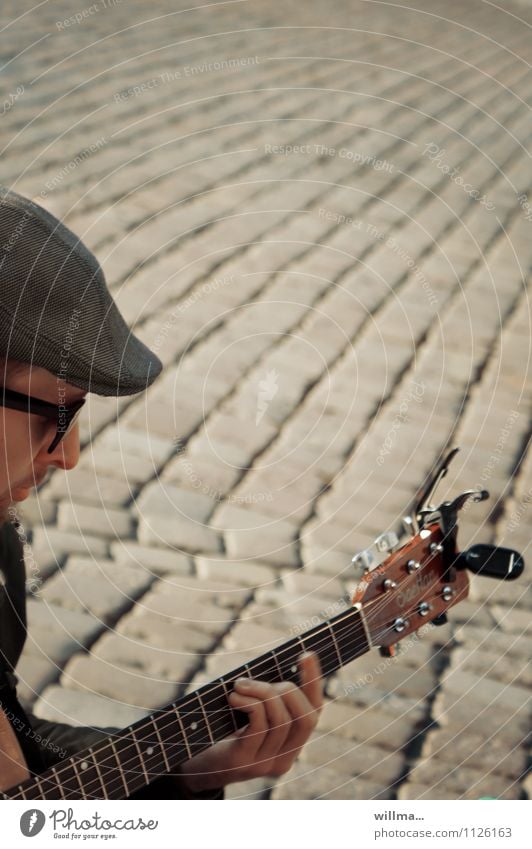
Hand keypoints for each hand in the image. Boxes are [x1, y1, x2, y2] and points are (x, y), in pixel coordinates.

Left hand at [178, 651, 322, 792]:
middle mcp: (284, 759)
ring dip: (261, 691)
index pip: (314, 713)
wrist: (193, 766)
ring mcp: (266, 764)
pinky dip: (249, 702)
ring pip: (281, 718)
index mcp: (290, 746)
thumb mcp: (249, 716)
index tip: (306, 654)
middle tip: (254, 681)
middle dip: (284, 688)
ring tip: (239, 685)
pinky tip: (233, 697)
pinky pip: (259, 724)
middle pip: (305, 717)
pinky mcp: (245, 762)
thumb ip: (267, 701)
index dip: (314, 683)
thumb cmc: (221, 732)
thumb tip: (277, 666)